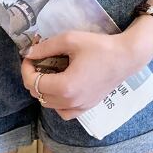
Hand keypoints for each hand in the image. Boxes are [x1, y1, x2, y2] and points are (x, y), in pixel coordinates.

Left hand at [20, 28, 149, 120]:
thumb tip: (28, 53)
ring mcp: (80, 107)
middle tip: (39, 60)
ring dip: (43, 89)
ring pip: (49, 105)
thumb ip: (45, 47)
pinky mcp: (87, 107)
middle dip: (33, 76)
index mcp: (64, 87)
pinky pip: (64, 112)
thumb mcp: (70, 40)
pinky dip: (57, 102)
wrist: (126, 57)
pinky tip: (61, 88)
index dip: (26, 68)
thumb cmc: (99, 47)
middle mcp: (70, 102)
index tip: (30, 55)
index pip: (32, 82)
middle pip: (38, 95)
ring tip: (49, 72)